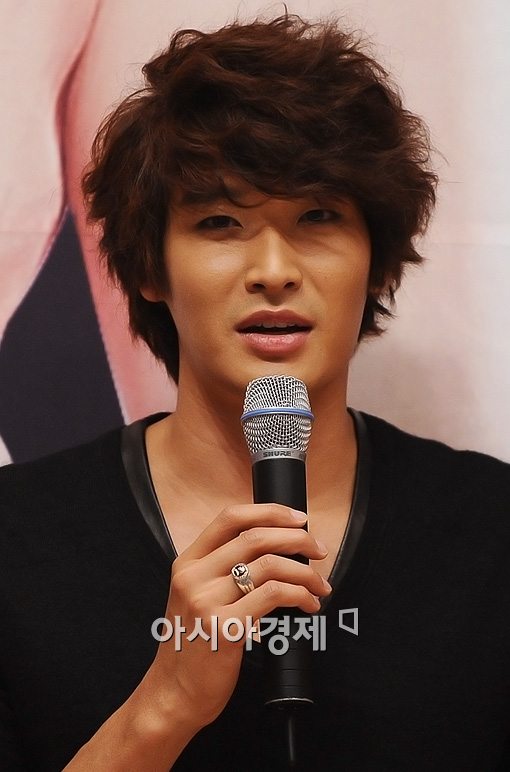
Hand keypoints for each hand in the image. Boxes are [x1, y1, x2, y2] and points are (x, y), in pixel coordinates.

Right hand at [146, 503, 330, 730]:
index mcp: (187, 563)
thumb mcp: (196, 596)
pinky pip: (274, 595)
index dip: (269, 511)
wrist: (174, 692)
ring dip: (306, 572)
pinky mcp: (225, 628)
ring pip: (270, 565)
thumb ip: (222, 570)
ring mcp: (207, 602)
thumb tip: (276, 547)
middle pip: (255, 537)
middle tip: (319, 550)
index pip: (230, 518)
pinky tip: (308, 605)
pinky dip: (300, 595)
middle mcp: (194, 577)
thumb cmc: (194, 644)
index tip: (298, 519)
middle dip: (297, 539)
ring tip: (319, 585)